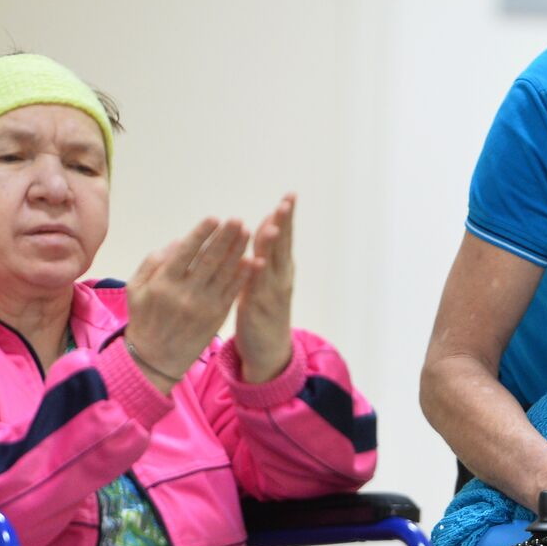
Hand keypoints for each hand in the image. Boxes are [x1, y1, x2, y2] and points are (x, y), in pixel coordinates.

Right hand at [125, 217, 252, 392]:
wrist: (155, 359)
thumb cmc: (144, 319)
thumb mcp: (136, 289)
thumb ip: (153, 262)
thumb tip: (179, 242)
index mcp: (164, 283)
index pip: (185, 253)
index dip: (201, 234)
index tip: (213, 218)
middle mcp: (185, 294)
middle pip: (209, 260)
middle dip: (224, 238)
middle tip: (237, 220)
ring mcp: (203, 306)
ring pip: (224, 274)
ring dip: (237, 251)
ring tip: (247, 232)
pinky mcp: (216, 317)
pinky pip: (232, 292)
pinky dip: (242, 276)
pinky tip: (252, 260)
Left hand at [235, 193, 294, 382]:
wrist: (269, 350)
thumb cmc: (264, 310)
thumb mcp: (266, 277)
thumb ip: (267, 253)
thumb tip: (268, 224)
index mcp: (280, 269)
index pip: (284, 237)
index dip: (286, 217)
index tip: (289, 195)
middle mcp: (280, 278)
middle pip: (283, 246)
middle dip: (285, 223)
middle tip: (287, 201)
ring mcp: (271, 293)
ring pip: (272, 263)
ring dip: (273, 244)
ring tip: (275, 224)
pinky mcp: (258, 308)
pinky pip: (258, 288)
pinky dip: (258, 274)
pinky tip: (257, 262)